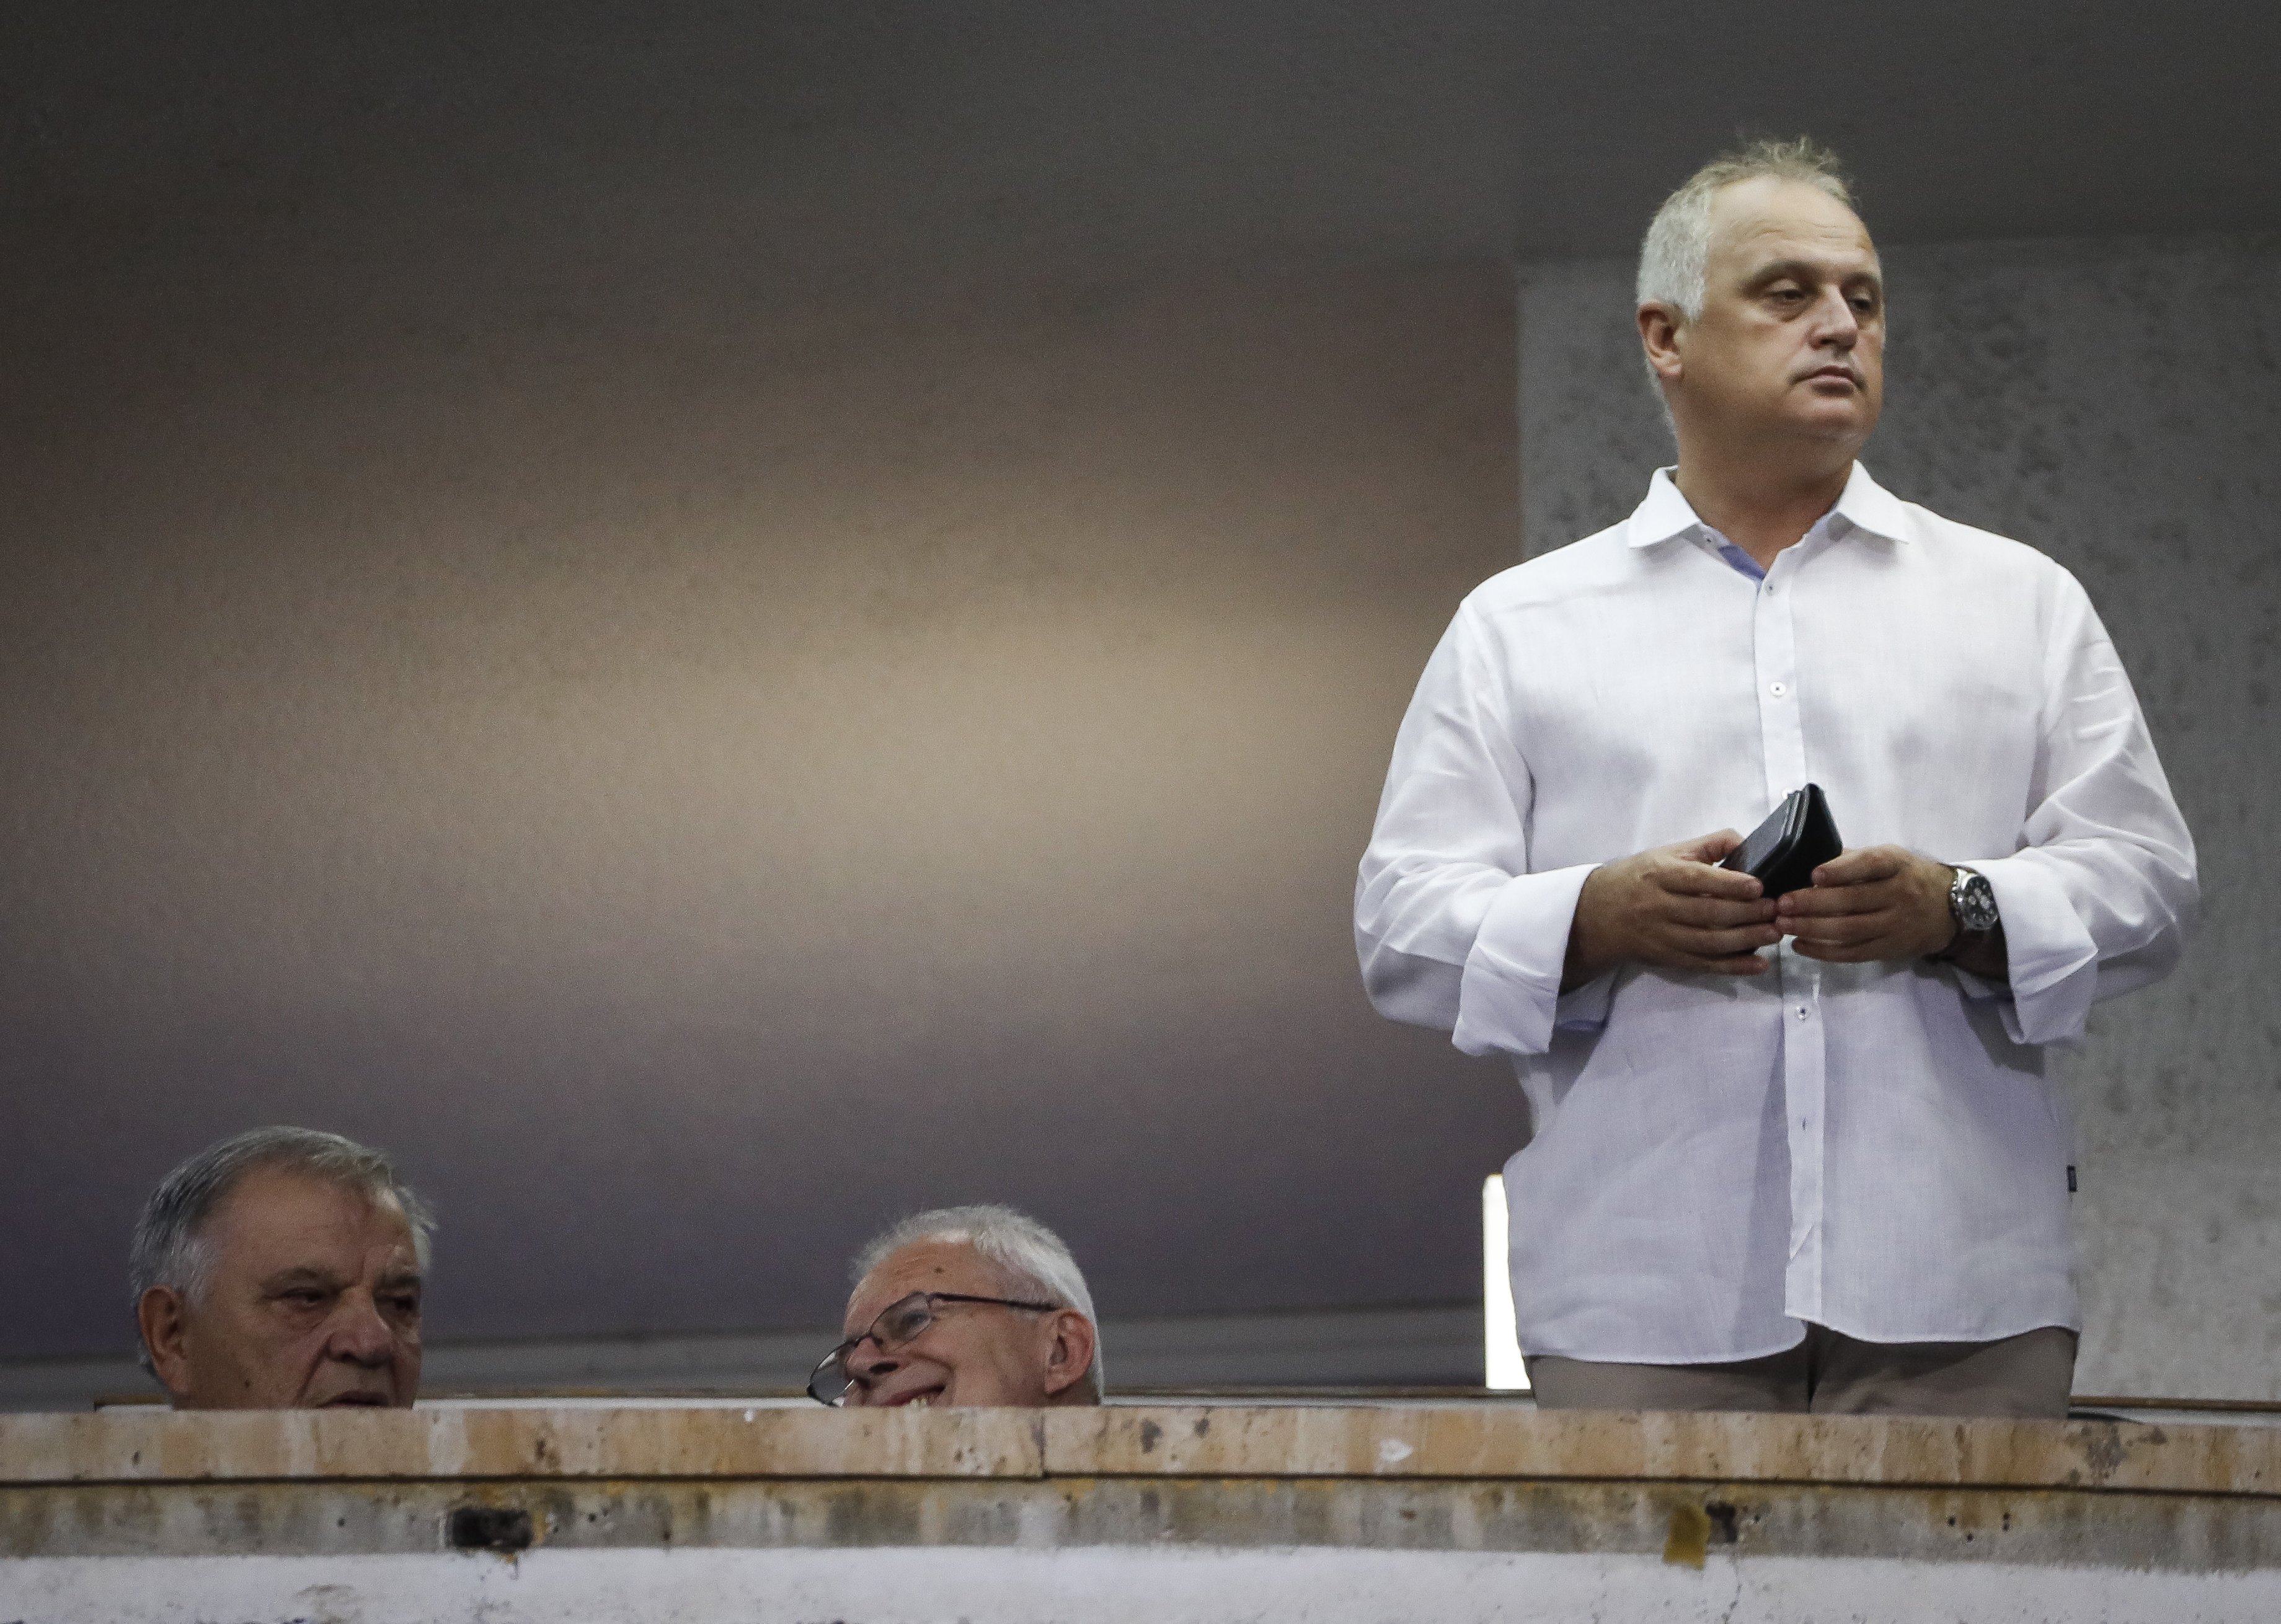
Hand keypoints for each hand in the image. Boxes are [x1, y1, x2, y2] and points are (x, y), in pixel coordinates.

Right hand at [1564, 830, 1781, 987]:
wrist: (1597, 913)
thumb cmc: (1639, 877)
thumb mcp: (1667, 853)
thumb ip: (1708, 845)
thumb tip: (1746, 841)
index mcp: (1660, 874)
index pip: (1696, 879)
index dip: (1728, 883)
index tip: (1758, 886)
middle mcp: (1659, 906)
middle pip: (1706, 913)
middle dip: (1746, 913)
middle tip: (1776, 910)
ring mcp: (1662, 935)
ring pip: (1708, 942)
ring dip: (1745, 940)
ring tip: (1774, 933)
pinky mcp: (1668, 957)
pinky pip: (1704, 965)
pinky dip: (1733, 967)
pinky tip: (1758, 964)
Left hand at [1777, 846, 1955, 962]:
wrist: (1950, 909)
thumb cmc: (1907, 877)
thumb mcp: (1889, 858)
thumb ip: (1852, 859)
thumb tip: (1805, 860)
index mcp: (1897, 865)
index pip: (1871, 864)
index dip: (1842, 869)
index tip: (1814, 874)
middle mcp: (1900, 895)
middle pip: (1853, 901)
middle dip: (1813, 903)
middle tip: (1781, 904)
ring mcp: (1896, 925)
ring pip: (1850, 930)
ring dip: (1812, 928)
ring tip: (1782, 925)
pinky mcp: (1890, 949)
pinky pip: (1854, 953)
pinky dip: (1824, 951)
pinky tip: (1799, 945)